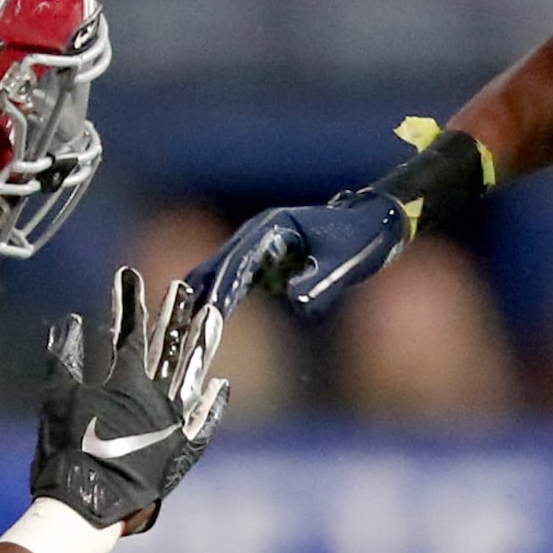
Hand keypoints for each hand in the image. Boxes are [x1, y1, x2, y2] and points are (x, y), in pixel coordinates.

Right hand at [32, 268, 228, 530]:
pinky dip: (213, 404)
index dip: (129, 301)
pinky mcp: (182, 451)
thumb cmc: (66, 453)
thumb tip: (70, 322)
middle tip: (182, 287)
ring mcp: (174, 423)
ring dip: (203, 344)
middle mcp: (157, 397)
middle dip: (174, 314)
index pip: (130, 331)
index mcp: (126, 382)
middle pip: (169, 346)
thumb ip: (65, 359)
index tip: (128, 275)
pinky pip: (204, 424)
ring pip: (194, 374)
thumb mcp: (58, 400)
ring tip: (211, 316)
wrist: (87, 506)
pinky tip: (223, 385)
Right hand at [183, 187, 409, 324]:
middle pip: (218, 267)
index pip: (238, 263)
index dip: (221, 291)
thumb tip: (294, 302)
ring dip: (199, 300)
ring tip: (176, 332)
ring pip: (218, 274)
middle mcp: (258, 234)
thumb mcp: (344, 261)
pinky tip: (197, 325)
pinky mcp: (263, 262)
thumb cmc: (362, 237)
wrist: (377, 221)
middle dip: (198, 298)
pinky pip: (232, 283)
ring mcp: (257, 247)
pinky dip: (216, 301)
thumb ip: (319, 280)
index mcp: (273, 227)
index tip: (203, 316)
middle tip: (176, 330)